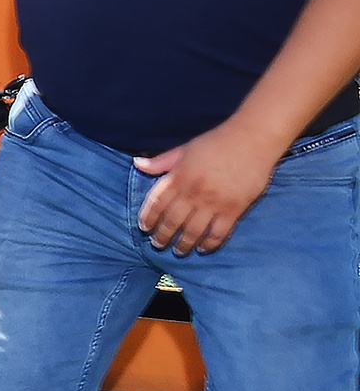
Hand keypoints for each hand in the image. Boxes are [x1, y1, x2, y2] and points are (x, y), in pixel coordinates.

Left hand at [134, 120, 281, 255]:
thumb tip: (137, 164)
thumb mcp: (184, 149)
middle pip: (172, 221)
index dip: (148, 218)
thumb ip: (161, 161)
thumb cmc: (217, 142)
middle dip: (162, 236)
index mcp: (179, 176)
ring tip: (179, 251)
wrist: (253, 139)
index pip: (156, 203)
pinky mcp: (235, 209)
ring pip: (193, 231)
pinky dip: (209, 244)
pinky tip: (203, 248)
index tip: (144, 227)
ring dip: (183, 244)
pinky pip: (219, 233)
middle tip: (158, 245)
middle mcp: (194, 192)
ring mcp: (214, 202)